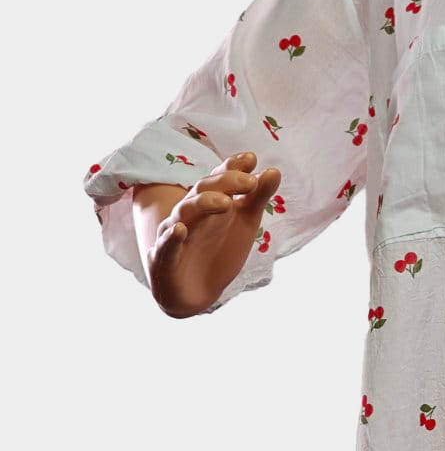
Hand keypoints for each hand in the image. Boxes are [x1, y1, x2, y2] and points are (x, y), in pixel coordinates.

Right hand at [135, 152, 281, 316]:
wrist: (197, 292)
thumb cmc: (219, 251)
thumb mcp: (245, 223)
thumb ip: (257, 198)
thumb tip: (275, 170)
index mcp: (209, 202)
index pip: (219, 179)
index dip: (232, 168)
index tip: (251, 158)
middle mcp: (190, 212)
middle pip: (203, 190)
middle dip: (225, 183)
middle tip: (250, 182)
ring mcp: (174, 233)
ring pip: (185, 212)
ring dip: (203, 204)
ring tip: (224, 202)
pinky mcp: (163, 258)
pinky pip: (166, 245)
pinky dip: (171, 237)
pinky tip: (180, 229)